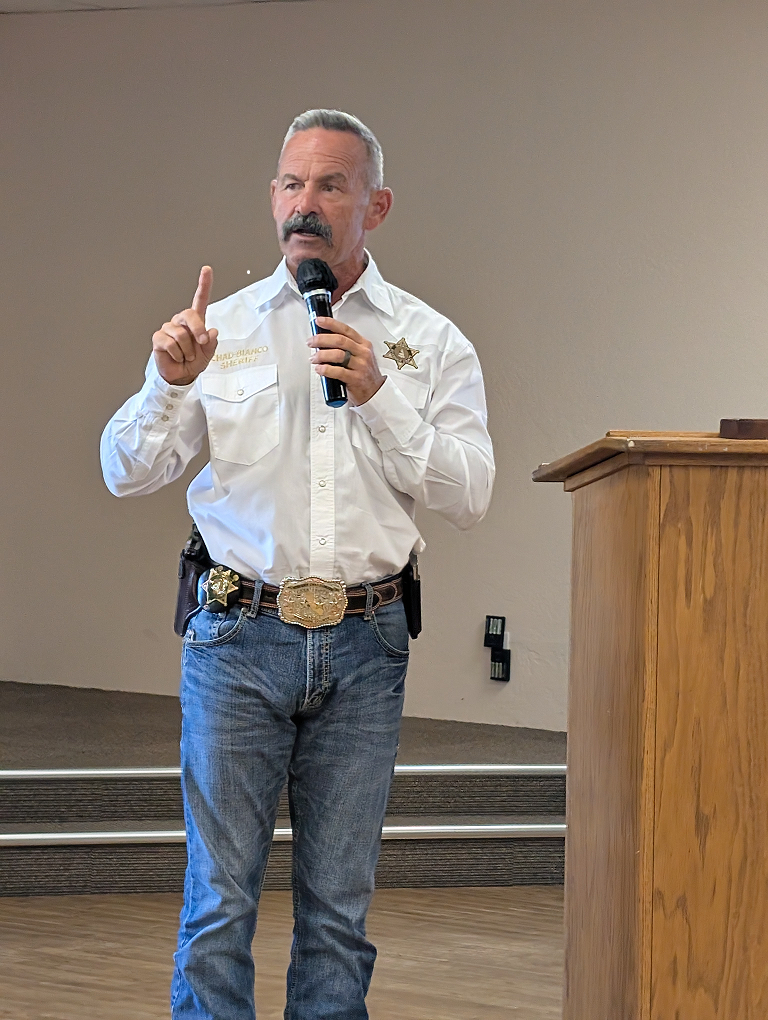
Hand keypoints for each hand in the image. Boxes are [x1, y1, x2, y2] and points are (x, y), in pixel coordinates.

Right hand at [152, 266, 218, 385]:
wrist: (180, 376)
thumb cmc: (193, 362)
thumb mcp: (207, 354)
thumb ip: (211, 343)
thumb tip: (212, 332)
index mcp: (195, 322)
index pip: (199, 300)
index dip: (203, 284)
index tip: (207, 270)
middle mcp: (181, 322)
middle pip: (190, 315)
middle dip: (198, 330)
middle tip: (201, 342)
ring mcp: (168, 329)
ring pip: (181, 335)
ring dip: (187, 350)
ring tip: (186, 356)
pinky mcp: (159, 338)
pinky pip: (170, 344)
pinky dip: (177, 354)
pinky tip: (176, 357)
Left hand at [308, 318, 385, 405]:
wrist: (375, 392)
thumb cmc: (364, 373)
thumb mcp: (360, 356)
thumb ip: (346, 347)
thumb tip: (323, 340)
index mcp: (363, 344)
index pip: (346, 329)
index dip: (331, 323)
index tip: (319, 321)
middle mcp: (363, 353)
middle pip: (340, 340)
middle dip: (321, 339)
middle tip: (311, 342)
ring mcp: (361, 366)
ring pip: (338, 355)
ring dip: (321, 355)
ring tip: (313, 358)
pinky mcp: (356, 379)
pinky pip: (338, 371)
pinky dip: (326, 369)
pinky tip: (319, 369)